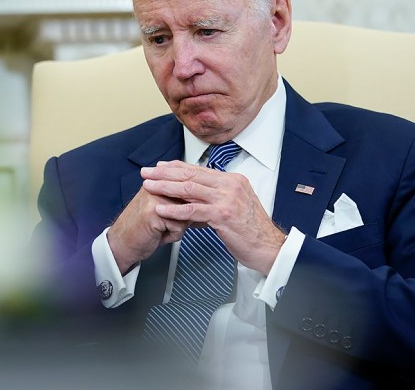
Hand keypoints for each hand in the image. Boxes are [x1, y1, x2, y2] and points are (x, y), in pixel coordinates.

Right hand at [106, 186, 191, 273]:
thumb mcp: (162, 210)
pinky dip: (173, 235)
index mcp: (157, 183)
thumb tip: (202, 199)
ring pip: (187, 212)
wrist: (123, 244)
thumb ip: (178, 201)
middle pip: (190, 199)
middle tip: (170, 223)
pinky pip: (179, 225)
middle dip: (186, 216)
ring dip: (179, 226)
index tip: (184, 212)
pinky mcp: (154, 211)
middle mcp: (156, 186)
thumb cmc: (143, 229)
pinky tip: (159, 234)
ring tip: (163, 229)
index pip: (187, 185)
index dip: (191, 202)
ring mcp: (154, 197)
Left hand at [140, 160, 285, 274]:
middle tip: (146, 173)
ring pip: (189, 190)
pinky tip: (161, 209)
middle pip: (190, 175)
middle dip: (164, 173)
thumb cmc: (250, 230)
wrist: (268, 246)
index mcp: (232, 180)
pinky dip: (174, 210)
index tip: (159, 167)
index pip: (198, 169)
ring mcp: (227, 199)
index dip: (176, 167)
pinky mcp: (223, 215)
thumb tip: (193, 195)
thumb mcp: (233, 206)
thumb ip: (214, 198)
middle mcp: (230, 185)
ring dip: (165, 187)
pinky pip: (193, 211)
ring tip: (148, 187)